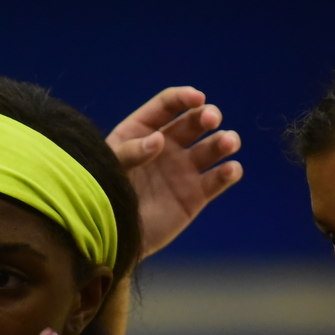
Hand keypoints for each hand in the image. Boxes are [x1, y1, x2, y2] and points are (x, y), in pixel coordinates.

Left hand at [107, 87, 242, 257]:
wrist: (112, 236)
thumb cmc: (103, 196)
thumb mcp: (110, 168)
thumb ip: (130, 152)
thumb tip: (159, 140)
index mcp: (142, 131)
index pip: (167, 106)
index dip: (184, 98)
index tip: (197, 98)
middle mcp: (167, 146)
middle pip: (194, 123)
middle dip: (207, 116)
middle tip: (212, 119)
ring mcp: (184, 170)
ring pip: (211, 149)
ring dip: (224, 141)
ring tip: (229, 143)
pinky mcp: (196, 195)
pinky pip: (217, 180)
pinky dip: (229, 173)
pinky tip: (231, 169)